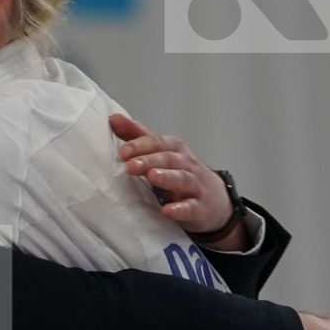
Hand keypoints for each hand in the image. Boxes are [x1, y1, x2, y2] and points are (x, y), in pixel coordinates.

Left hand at [110, 112, 235, 238]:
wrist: (215, 200)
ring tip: (152, 177)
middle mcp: (186, 164)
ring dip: (167, 177)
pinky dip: (180, 209)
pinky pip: (191, 207)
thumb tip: (114, 118)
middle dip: (150, 160)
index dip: (140, 145)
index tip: (122, 152)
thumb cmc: (181, 172)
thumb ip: (138, 137)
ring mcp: (195, 186)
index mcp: (175, 148)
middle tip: (130, 165)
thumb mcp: (161, 153)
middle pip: (169, 159)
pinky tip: (167, 211)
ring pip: (182, 179)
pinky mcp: (199, 208)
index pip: (158, 142)